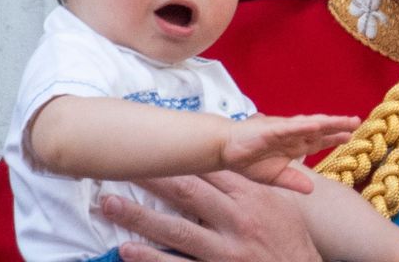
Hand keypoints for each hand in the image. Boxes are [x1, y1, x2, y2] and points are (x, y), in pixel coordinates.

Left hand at [102, 171, 320, 261]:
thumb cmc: (290, 240)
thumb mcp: (280, 205)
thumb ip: (253, 184)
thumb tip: (228, 163)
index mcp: (253, 197)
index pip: (212, 170)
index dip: (182, 157)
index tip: (158, 146)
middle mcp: (237, 220)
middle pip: (188, 192)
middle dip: (152, 178)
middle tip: (122, 166)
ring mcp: (224, 249)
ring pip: (175, 229)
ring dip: (139, 216)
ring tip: (109, 204)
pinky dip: (150, 257)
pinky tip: (127, 249)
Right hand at [221, 114, 357, 192]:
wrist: (224, 150)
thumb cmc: (247, 159)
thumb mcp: (274, 176)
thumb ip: (293, 180)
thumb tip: (311, 189)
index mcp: (293, 145)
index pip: (319, 140)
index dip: (334, 138)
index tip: (351, 136)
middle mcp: (291, 135)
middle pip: (320, 129)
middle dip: (338, 126)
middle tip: (357, 122)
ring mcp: (282, 130)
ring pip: (310, 125)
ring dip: (328, 122)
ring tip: (345, 120)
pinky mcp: (271, 129)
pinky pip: (290, 127)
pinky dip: (304, 126)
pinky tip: (318, 124)